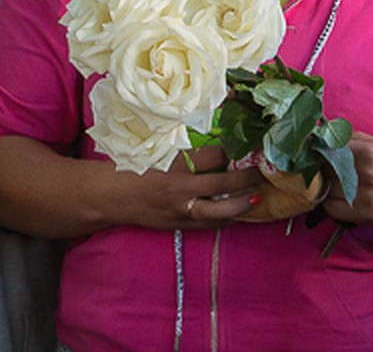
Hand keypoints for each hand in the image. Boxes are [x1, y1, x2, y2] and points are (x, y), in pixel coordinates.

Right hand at [117, 145, 264, 230]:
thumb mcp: (160, 154)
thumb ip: (188, 153)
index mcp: (175, 168)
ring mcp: (179, 212)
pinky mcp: (177, 225)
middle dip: (244, 181)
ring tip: (256, 199)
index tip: (248, 148)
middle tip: (261, 174)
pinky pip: (206, 224)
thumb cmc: (134, 169)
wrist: (111, 197)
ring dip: (239, 206)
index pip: (212, 158)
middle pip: (221, 186)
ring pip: (217, 212)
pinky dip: (223, 219)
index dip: (232, 153)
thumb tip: (219, 150)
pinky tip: (235, 214)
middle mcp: (180, 192)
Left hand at [323, 132, 372, 224]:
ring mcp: (364, 195)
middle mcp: (365, 173)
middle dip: (322, 170)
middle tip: (329, 170)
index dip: (319, 153)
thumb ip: (344, 138)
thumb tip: (315, 137)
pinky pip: (331, 208)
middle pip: (324, 170)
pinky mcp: (363, 214)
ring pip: (326, 190)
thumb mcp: (372, 142)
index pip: (326, 150)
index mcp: (367, 151)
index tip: (318, 155)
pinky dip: (331, 202)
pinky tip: (341, 197)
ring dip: (326, 187)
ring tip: (339, 184)